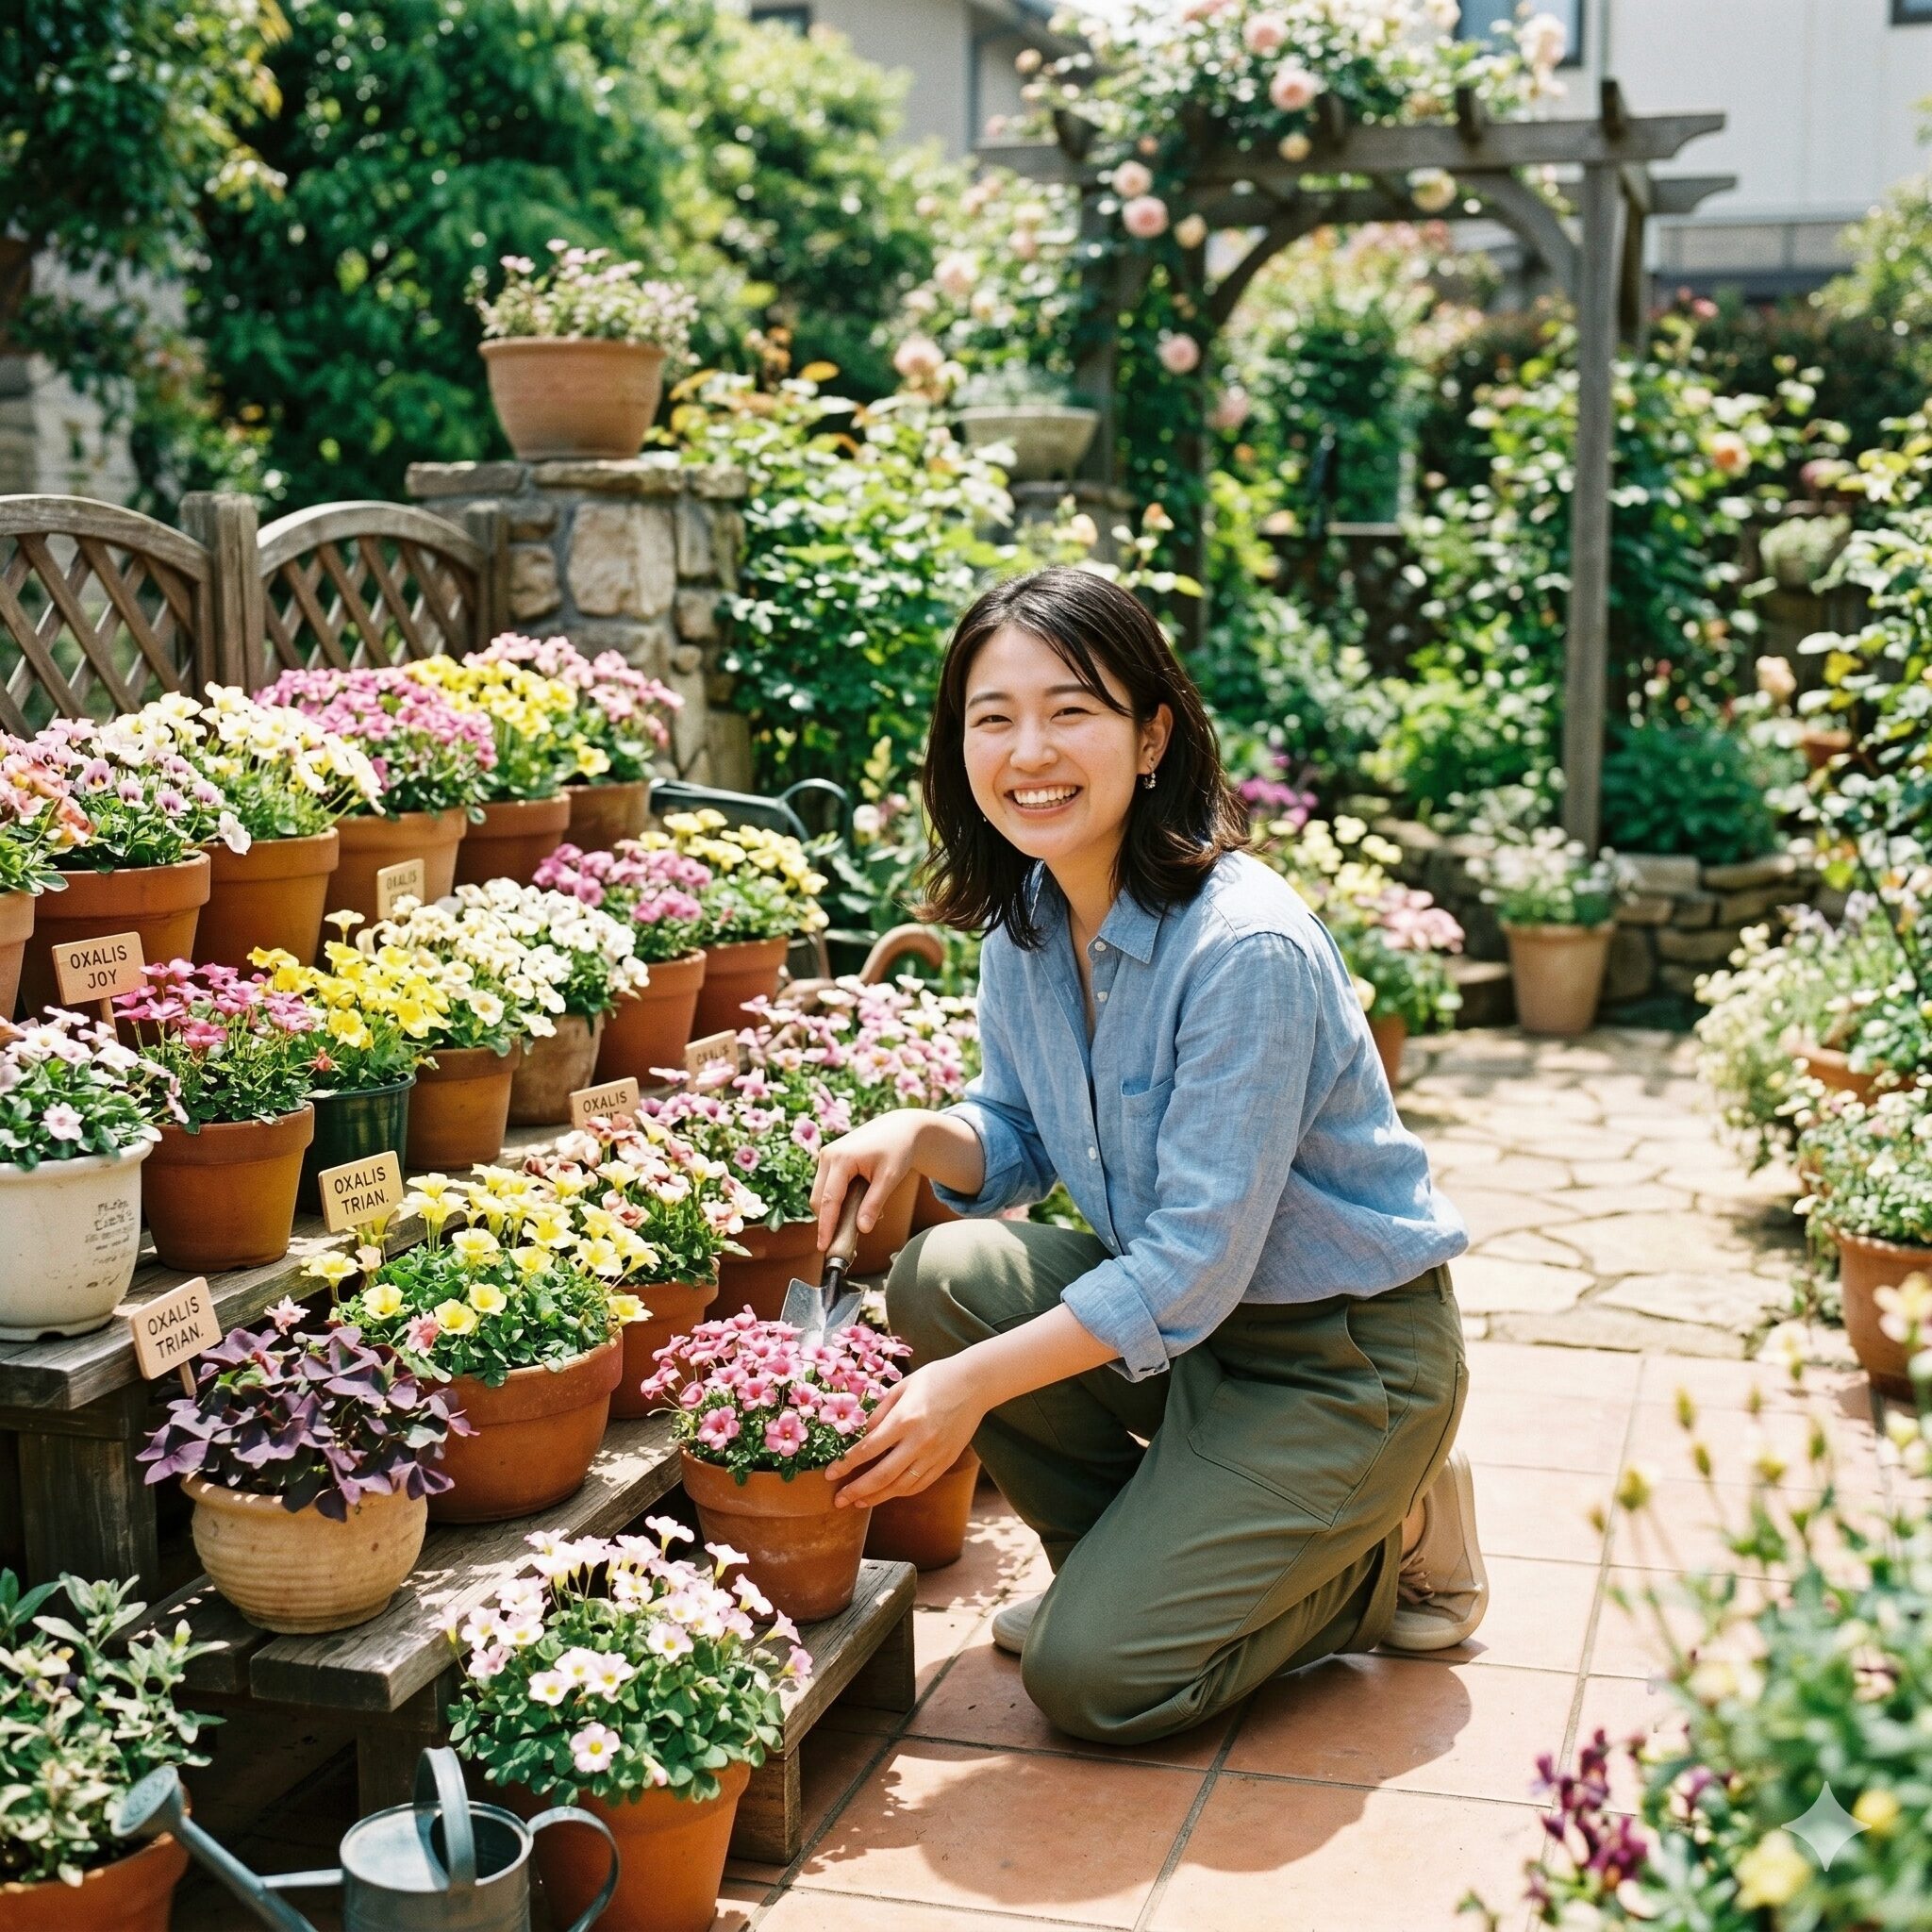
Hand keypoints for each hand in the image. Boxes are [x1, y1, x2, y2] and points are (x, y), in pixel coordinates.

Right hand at [811, 1110, 924, 1252]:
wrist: (900, 1127)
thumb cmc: (897, 1149)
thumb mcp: (889, 1178)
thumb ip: (874, 1203)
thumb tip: (862, 1229)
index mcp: (841, 1159)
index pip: (829, 1200)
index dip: (826, 1226)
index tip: (824, 1247)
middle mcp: (828, 1156)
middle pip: (820, 1200)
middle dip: (829, 1222)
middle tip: (846, 1242)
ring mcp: (827, 1156)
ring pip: (821, 1195)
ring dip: (835, 1212)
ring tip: (861, 1219)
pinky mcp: (830, 1159)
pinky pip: (827, 1187)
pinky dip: (838, 1201)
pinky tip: (858, 1206)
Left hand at [827, 1357, 986, 1507]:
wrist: (974, 1384)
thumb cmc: (935, 1378)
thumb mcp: (902, 1387)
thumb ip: (880, 1413)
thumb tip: (863, 1436)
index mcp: (905, 1419)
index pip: (869, 1449)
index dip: (846, 1464)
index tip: (830, 1473)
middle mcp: (919, 1441)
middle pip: (882, 1475)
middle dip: (856, 1490)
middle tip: (838, 1500)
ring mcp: (935, 1454)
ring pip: (901, 1486)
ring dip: (876, 1497)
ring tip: (858, 1502)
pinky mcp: (946, 1461)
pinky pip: (920, 1484)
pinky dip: (901, 1492)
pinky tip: (887, 1494)